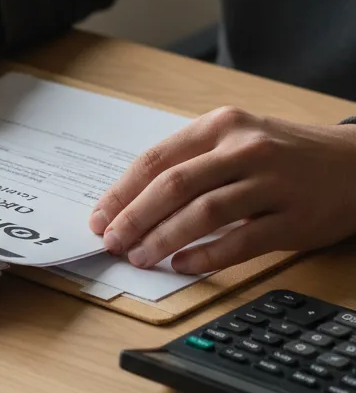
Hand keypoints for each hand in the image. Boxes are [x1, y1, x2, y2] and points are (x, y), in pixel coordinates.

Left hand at [88, 107, 355, 273]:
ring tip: (139, 257)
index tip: (99, 217)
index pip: (156, 160)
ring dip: (163, 239)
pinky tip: (183, 265)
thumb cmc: (285, 155)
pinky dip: (206, 256)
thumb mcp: (236, 140)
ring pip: (202, 213)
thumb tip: (132, 203)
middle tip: (111, 242)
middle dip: (134, 218)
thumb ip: (190, 162)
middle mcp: (244, 149)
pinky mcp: (294, 217)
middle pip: (173, 186)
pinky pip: (241, 241)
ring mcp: (271, 183)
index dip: (121, 192)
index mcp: (221, 126)